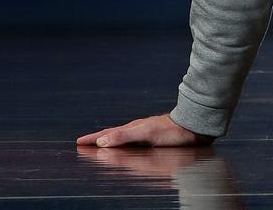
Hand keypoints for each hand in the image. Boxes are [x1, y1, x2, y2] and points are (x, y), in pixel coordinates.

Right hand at [76, 114, 213, 147]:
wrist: (193, 127)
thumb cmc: (171, 131)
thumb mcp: (145, 133)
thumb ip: (124, 136)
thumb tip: (101, 141)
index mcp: (132, 128)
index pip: (107, 135)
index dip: (93, 139)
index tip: (78, 142)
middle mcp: (137, 129)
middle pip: (112, 135)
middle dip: (97, 139)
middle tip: (84, 143)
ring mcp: (145, 133)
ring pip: (122, 136)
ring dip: (109, 140)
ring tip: (100, 143)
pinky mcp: (154, 137)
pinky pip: (132, 140)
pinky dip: (123, 142)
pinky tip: (127, 144)